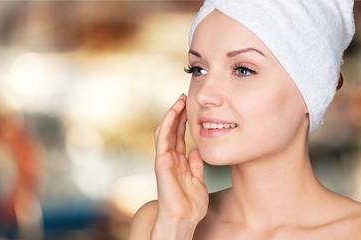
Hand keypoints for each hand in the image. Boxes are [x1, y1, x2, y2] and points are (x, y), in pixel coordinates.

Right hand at [153, 94, 208, 235]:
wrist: (184, 219)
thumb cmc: (190, 205)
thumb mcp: (199, 181)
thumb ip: (196, 165)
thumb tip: (196, 150)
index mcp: (179, 162)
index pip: (179, 136)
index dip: (183, 122)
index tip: (190, 108)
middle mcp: (170, 158)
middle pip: (172, 131)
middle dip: (177, 114)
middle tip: (185, 98)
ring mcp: (164, 160)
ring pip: (165, 131)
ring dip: (171, 115)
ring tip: (180, 101)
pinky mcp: (162, 162)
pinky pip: (163, 139)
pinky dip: (167, 124)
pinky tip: (173, 113)